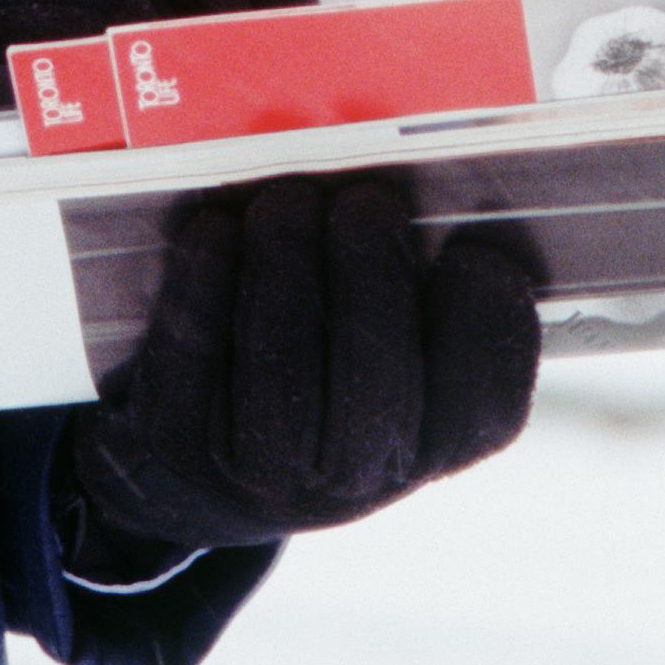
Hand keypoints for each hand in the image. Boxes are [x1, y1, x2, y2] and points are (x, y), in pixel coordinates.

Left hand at [60, 173, 540, 555]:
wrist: (200, 470)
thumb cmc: (322, 373)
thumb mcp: (392, 352)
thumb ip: (419, 286)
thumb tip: (425, 188)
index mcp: (431, 444)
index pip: (485, 398)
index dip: (488, 325)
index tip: (469, 252)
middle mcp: (355, 476)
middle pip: (376, 382)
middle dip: (372, 277)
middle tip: (367, 203)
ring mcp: (261, 473)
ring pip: (281, 368)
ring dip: (287, 264)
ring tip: (290, 200)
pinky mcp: (177, 447)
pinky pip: (193, 357)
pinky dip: (204, 282)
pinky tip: (217, 228)